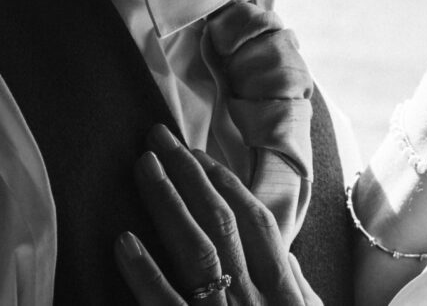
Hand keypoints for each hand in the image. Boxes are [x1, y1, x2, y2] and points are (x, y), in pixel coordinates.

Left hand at [116, 126, 322, 305]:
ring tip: (143, 166)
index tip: (194, 153)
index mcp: (282, 292)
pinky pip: (165, 304)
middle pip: (222, 223)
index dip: (225, 182)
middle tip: (157, 138)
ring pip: (197, 251)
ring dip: (168, 203)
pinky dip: (146, 272)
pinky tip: (125, 241)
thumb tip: (290, 258)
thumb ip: (300, 291)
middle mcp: (255, 299)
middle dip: (189, 174)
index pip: (256, 222)